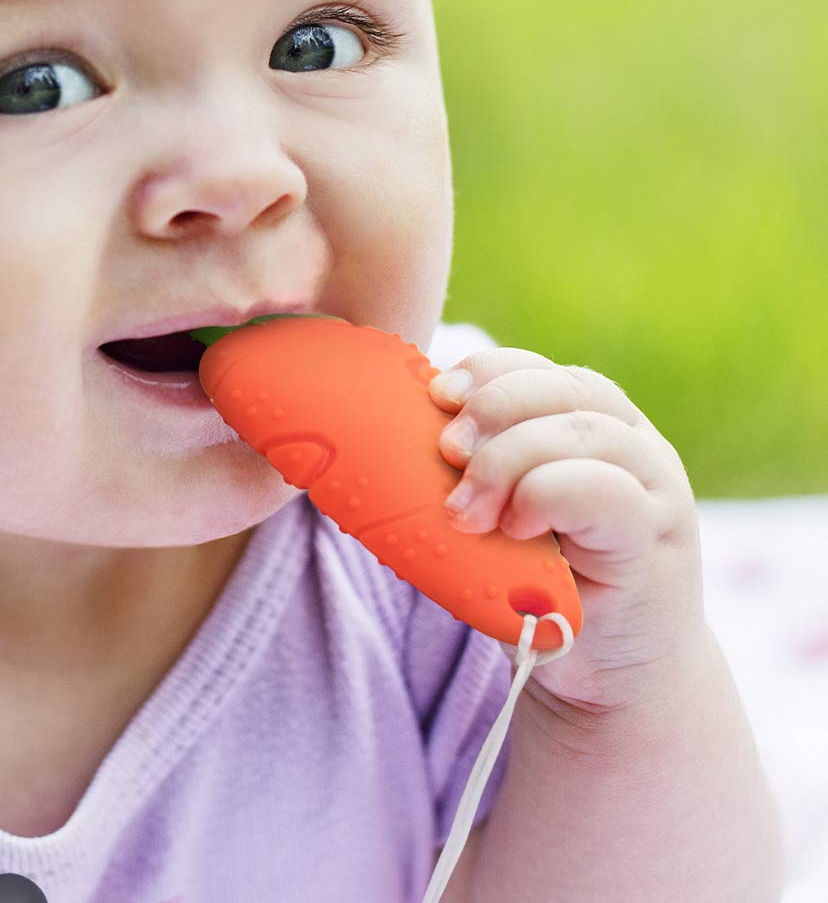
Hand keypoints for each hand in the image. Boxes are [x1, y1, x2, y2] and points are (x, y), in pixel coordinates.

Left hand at [428, 347, 706, 722]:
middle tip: (447, 454)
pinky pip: (602, 491)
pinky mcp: (654, 537)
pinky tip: (515, 527)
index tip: (437, 396)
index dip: (486, 372)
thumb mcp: (501, 513)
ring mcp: (654, 488)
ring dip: (507, 462)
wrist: (611, 674)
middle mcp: (634, 444)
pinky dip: (545, 496)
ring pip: (578, 433)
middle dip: (492, 410)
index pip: (540, 369)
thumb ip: (474, 470)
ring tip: (466, 512)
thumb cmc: (541, 586)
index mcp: (594, 424)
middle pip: (561, 389)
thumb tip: (389, 431)